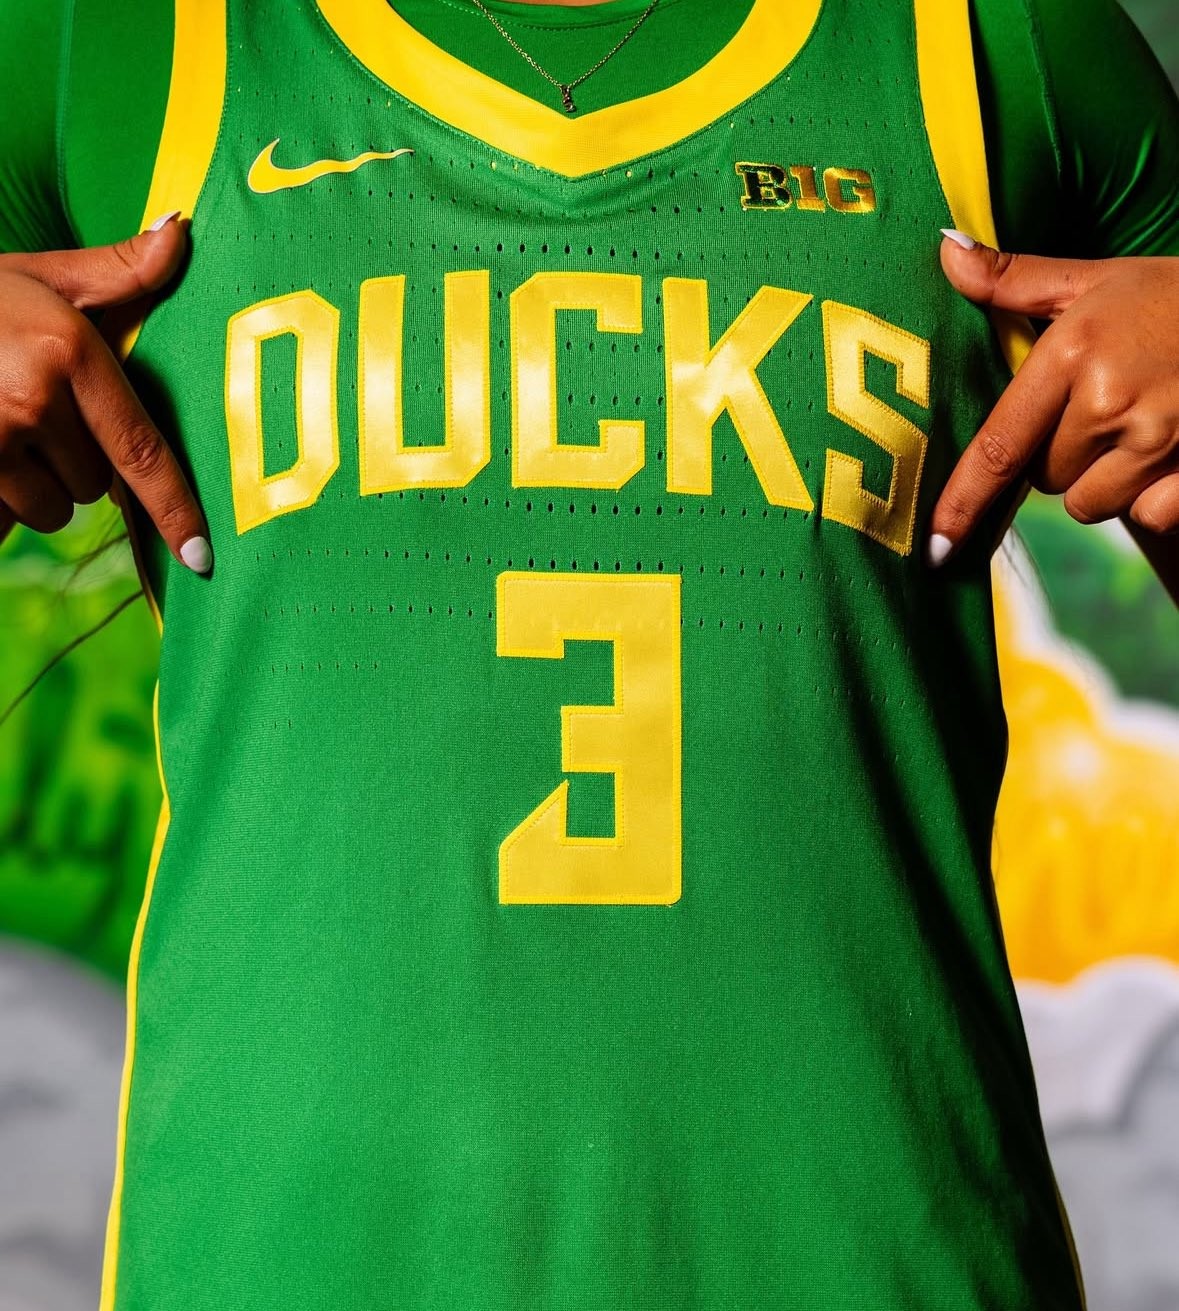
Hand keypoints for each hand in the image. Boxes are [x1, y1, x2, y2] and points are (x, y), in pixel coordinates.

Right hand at [0, 213, 210, 571]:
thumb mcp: (41, 276)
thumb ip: (118, 270)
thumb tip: (182, 229)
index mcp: (67, 354)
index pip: (141, 452)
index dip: (175, 510)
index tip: (201, 558)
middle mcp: (30, 402)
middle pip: (95, 485)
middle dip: (78, 463)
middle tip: (35, 412)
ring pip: (50, 509)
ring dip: (36, 487)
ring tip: (1, 430)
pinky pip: (1, 521)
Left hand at [926, 232, 1178, 566]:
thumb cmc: (1174, 295)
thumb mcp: (1098, 279)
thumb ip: (1017, 280)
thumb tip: (945, 250)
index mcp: (1073, 353)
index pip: (998, 447)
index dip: (962, 503)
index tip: (934, 547)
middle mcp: (1110, 400)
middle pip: (1042, 478)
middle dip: (1057, 457)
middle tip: (1098, 411)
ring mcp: (1159, 440)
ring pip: (1090, 503)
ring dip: (1101, 482)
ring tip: (1134, 429)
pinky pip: (1147, 516)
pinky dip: (1152, 499)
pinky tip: (1169, 455)